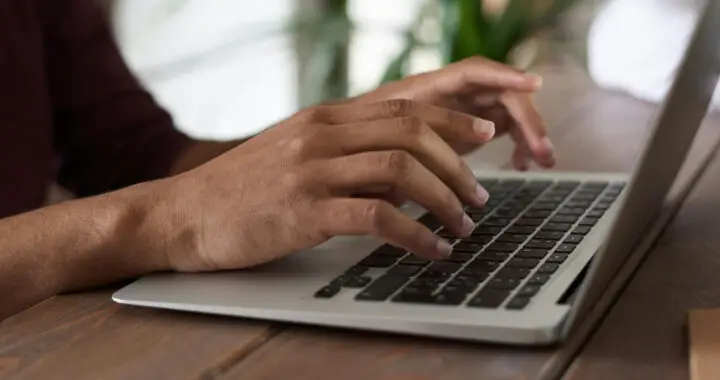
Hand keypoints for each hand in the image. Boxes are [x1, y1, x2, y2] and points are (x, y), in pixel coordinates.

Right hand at [155, 100, 495, 271]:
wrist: (182, 214)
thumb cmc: (242, 190)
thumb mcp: (296, 155)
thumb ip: (347, 154)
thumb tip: (404, 174)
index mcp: (323, 118)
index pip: (404, 107)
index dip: (452, 119)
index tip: (483, 134)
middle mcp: (322, 134)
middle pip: (412, 133)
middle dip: (458, 165)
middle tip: (479, 196)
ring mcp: (312, 170)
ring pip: (402, 170)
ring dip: (444, 200)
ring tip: (462, 225)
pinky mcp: (304, 210)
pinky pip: (378, 217)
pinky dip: (416, 234)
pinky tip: (432, 250)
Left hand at [351, 56, 554, 169]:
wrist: (348, 153)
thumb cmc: (358, 146)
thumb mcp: (377, 150)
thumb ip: (404, 148)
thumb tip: (432, 158)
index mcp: (425, 89)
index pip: (472, 72)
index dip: (504, 75)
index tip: (533, 85)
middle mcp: (449, 94)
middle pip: (500, 93)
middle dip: (527, 119)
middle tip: (543, 151)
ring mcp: (461, 110)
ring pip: (507, 111)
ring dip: (529, 132)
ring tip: (542, 161)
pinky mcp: (468, 128)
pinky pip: (504, 127)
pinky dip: (517, 143)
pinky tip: (522, 164)